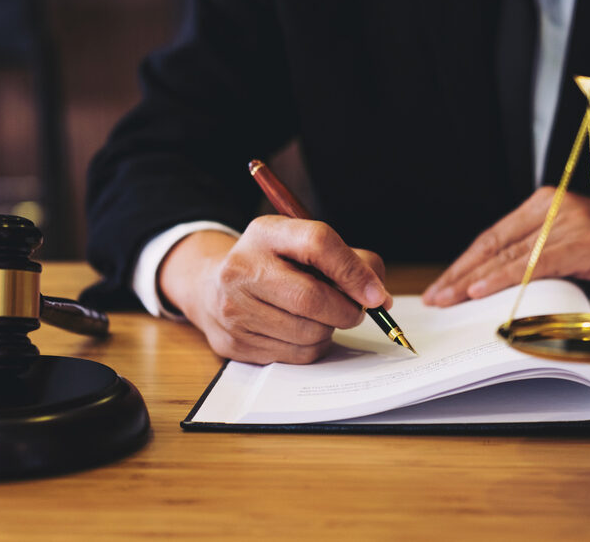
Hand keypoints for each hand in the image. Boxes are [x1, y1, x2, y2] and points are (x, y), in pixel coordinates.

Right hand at [158, 216, 390, 363]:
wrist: (212, 288)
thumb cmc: (274, 265)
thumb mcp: (302, 245)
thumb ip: (347, 260)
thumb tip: (378, 296)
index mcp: (265, 233)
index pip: (318, 243)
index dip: (354, 271)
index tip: (376, 294)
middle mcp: (242, 268)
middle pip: (312, 298)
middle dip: (347, 311)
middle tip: (356, 311)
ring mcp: (234, 309)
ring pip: (308, 333)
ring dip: (330, 330)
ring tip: (322, 317)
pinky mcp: (234, 343)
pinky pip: (296, 355)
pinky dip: (312, 347)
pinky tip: (303, 331)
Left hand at [422, 187, 589, 306]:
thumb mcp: (577, 250)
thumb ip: (542, 257)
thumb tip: (497, 286)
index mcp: (547, 205)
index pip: (494, 237)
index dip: (464, 263)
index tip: (442, 286)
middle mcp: (554, 206)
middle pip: (493, 244)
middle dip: (460, 273)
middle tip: (434, 297)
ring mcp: (569, 222)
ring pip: (508, 254)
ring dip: (472, 280)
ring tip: (447, 298)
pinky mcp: (585, 241)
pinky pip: (534, 263)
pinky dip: (504, 278)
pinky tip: (479, 291)